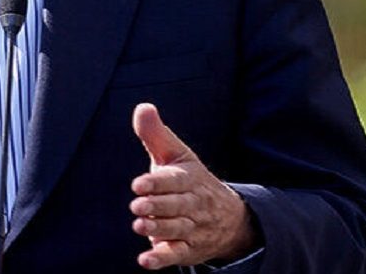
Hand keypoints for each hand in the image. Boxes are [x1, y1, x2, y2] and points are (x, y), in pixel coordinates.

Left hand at [130, 103, 256, 269]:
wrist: (228, 217)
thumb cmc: (190, 181)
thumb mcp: (177, 155)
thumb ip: (156, 134)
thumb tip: (142, 107)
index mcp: (189, 179)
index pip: (174, 180)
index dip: (157, 182)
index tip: (139, 184)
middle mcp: (193, 204)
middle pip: (177, 206)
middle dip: (158, 206)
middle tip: (137, 206)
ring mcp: (192, 228)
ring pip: (177, 230)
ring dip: (158, 230)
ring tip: (140, 226)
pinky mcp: (188, 250)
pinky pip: (177, 255)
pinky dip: (161, 259)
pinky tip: (145, 260)